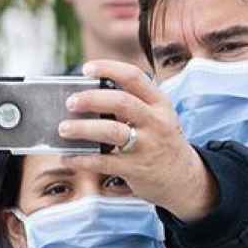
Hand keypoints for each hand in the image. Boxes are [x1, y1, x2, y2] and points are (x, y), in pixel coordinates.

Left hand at [59, 59, 218, 222]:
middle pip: (120, 102)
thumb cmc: (160, 141)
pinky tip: (68, 157)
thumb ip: (131, 104)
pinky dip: (82, 159)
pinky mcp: (136, 169)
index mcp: (159, 103)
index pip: (134, 77)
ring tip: (64, 128)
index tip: (86, 69)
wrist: (184, 178)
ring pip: (111, 132)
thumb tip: (86, 96)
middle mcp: (156, 122)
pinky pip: (104, 162)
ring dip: (83, 129)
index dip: (108, 69)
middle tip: (71, 102)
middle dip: (91, 99)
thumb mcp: (157, 116)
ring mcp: (147, 146)